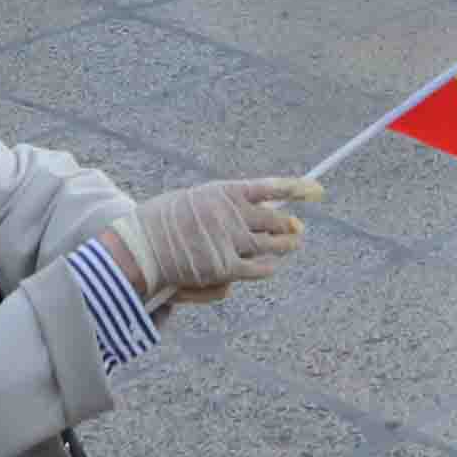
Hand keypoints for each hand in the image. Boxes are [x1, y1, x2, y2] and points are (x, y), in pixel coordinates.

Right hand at [104, 176, 319, 302]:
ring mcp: (230, 241)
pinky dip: (265, 267)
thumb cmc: (165, 221)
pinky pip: (255, 268)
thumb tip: (262, 210)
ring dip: (285, 244)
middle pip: (274, 219)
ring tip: (294, 243)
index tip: (317, 191)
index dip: (298, 189)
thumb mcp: (197, 200)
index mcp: (225, 191)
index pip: (271, 187)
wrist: (139, 247)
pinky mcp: (224, 267)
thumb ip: (227, 205)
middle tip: (298, 227)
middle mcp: (232, 214)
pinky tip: (271, 266)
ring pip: (270, 244)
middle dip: (288, 224)